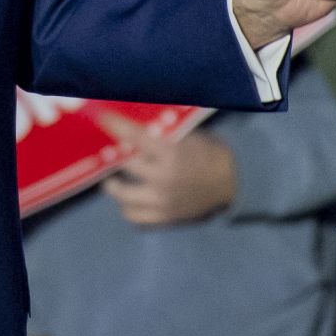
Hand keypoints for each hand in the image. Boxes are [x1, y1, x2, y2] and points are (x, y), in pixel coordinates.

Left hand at [98, 113, 236, 224]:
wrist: (233, 182)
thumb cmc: (208, 153)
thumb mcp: (187, 136)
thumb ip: (160, 133)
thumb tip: (129, 122)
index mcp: (171, 154)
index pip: (134, 137)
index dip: (115, 126)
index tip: (101, 117)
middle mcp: (163, 179)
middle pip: (124, 165)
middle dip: (113, 155)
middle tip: (108, 150)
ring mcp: (163, 201)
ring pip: (123, 196)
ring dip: (114, 186)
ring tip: (112, 178)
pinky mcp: (166, 218)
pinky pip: (136, 218)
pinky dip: (128, 207)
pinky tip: (129, 198)